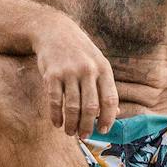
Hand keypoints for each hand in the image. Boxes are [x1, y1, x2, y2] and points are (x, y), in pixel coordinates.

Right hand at [33, 21, 119, 138]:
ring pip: (72, 107)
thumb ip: (105, 87)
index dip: (108, 118)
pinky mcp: (51, 74)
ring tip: (70, 132)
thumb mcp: (97, 63)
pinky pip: (54, 101)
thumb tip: (114, 114)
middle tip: (84, 136)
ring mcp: (69, 72)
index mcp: (103, 68)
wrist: (54, 30)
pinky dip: (56, 116)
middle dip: (87, 126)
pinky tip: (57, 123)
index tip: (103, 131)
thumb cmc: (79, 51)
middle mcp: (88, 70)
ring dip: (71, 124)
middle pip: (90, 107)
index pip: (109, 99)